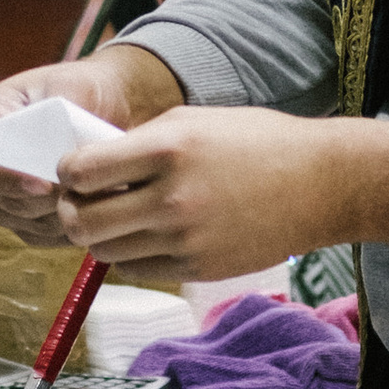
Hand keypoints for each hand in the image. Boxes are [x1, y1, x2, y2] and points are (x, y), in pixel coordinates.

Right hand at [0, 46, 181, 249]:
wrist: (106, 108)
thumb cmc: (81, 89)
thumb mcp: (71, 87)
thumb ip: (61, 118)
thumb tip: (63, 161)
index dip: (2, 176)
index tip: (42, 183)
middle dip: (37, 199)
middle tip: (82, 191)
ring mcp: (0, 197)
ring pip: (21, 219)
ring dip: (59, 211)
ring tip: (100, 192)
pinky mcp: (27, 221)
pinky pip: (43, 235)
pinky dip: (71, 226)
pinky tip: (98, 204)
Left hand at [47, 105, 388, 283]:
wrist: (321, 184)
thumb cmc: (258, 142)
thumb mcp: (194, 119)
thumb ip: (140, 142)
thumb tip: (90, 163)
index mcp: (168, 149)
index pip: (80, 171)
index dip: (67, 171)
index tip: (76, 169)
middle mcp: (172, 197)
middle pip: (81, 221)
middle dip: (71, 210)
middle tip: (81, 201)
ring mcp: (185, 238)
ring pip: (103, 252)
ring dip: (99, 235)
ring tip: (114, 217)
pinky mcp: (197, 268)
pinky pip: (137, 269)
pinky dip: (129, 254)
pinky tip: (146, 234)